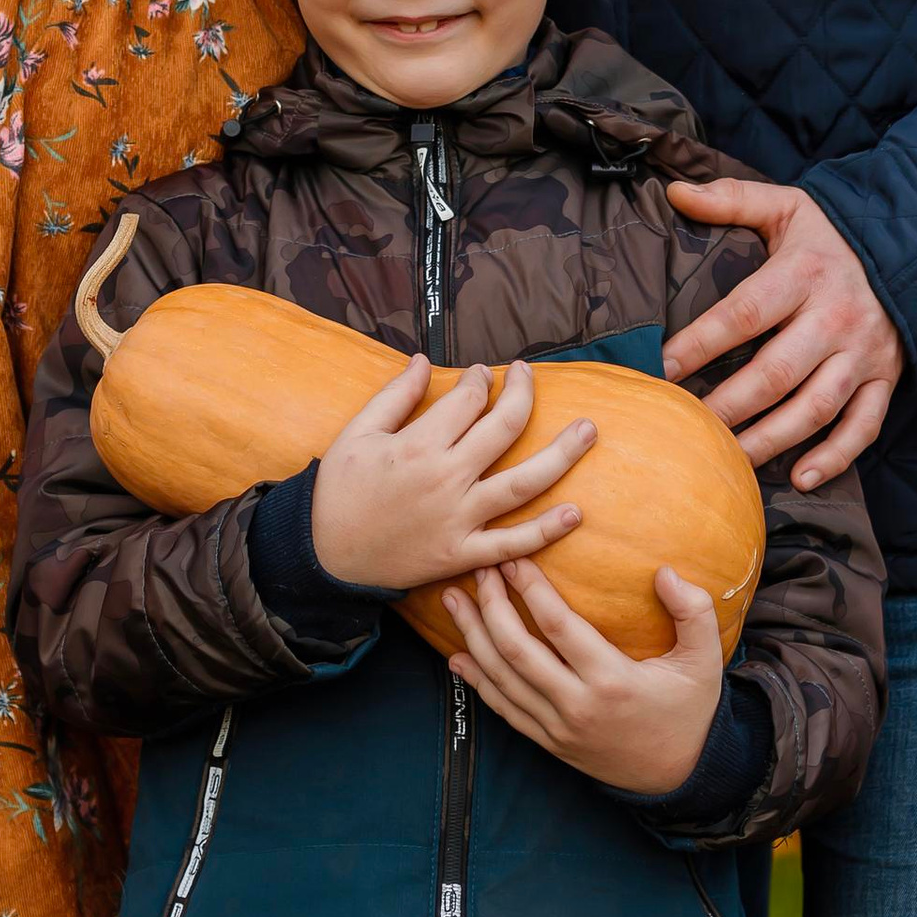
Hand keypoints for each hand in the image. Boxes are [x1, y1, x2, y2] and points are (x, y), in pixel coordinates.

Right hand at [311, 357, 593, 595]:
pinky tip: (574, 514)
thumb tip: (425, 360)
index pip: (469, 400)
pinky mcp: (462, 555)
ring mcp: (459, 520)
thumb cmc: (340, 491)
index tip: (484, 374)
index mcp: (419, 445)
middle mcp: (447, 479)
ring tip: (589, 431)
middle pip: (504, 429)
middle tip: (529, 375)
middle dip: (524, 394)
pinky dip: (544, 532)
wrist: (326, 556)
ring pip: (523, 484)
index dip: (481, 380)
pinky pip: (511, 545)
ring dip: (561, 456)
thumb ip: (395, 395)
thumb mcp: (357, 433)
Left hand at [441, 560, 726, 795]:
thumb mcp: (704, 660)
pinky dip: (478, 683)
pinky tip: (457, 657)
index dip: (531, 590)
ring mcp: (558, 729)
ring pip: (502, 680)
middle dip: (491, 607)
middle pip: (518, 651)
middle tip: (479, 570)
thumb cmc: (690, 710)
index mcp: (612, 681)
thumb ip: (693, 611)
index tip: (513, 558)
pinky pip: (505, 711)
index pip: (558, 628)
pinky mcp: (549, 743)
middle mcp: (577, 706)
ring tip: (454, 601)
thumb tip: (664, 572)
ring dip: (473, 638)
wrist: (680, 775)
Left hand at [661, 178, 901, 487]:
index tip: (660, 368)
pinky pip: (864, 426)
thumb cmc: (832, 235)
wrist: (916, 247)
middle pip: (776, 372)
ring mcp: (864, 354)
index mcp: (805, 273)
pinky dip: (836, 457)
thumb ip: (731, 199)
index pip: (745, 313)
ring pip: (815, 408)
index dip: (700, 344)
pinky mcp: (885, 380)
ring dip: (770, 439)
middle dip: (728, 405)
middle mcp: (836, 317)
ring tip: (728, 460)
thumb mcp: (786, 205)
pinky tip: (801, 478)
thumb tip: (674, 191)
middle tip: (685, 427)